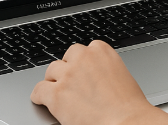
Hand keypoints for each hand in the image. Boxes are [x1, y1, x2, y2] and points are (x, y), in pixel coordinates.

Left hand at [31, 42, 167, 124]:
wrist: (125, 121)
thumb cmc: (128, 104)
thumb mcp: (120, 74)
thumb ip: (103, 67)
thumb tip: (93, 74)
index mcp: (101, 51)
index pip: (82, 50)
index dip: (80, 63)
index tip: (80, 70)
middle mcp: (83, 58)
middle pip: (65, 58)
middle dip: (66, 69)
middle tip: (69, 82)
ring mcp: (68, 75)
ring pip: (51, 71)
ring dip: (53, 81)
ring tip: (57, 91)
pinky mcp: (56, 94)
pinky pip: (39, 90)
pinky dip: (39, 95)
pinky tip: (42, 99)